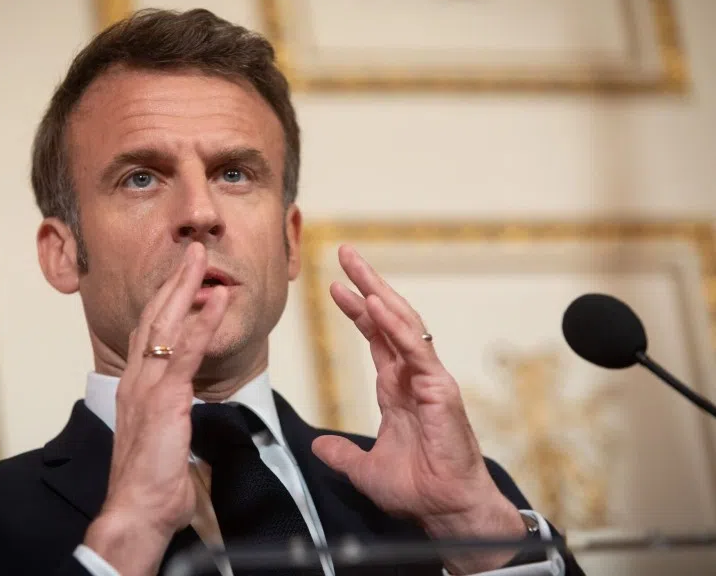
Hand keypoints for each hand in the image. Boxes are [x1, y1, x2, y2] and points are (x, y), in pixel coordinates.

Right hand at [84, 242, 228, 575]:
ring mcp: (147, 386)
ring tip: (201, 257)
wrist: (136, 510)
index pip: (147, 332)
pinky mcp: (164, 398)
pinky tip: (216, 298)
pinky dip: (202, 322)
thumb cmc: (153, 481)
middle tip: (191, 251)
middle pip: (153, 316)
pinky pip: (185, 351)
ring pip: (165, 323)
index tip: (180, 277)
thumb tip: (185, 416)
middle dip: (173, 280)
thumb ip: (171, 417)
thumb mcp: (162, 438)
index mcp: (135, 386)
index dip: (164, 301)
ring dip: (186, 286)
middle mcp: (136, 378)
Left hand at [312, 245, 523, 573]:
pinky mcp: (440, 391)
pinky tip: (376, 304)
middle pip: (389, 319)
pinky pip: (416, 351)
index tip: (335, 286)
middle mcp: (413, 376)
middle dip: (368, 284)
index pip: (376, 337)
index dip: (357, 310)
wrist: (445, 513)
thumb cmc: (418, 490)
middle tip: (346, 253)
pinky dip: (396, 327)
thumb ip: (342, 454)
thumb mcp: (365, 469)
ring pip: (404, 324)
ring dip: (379, 292)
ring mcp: (429, 379)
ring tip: (356, 266)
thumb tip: (320, 446)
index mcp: (398, 388)